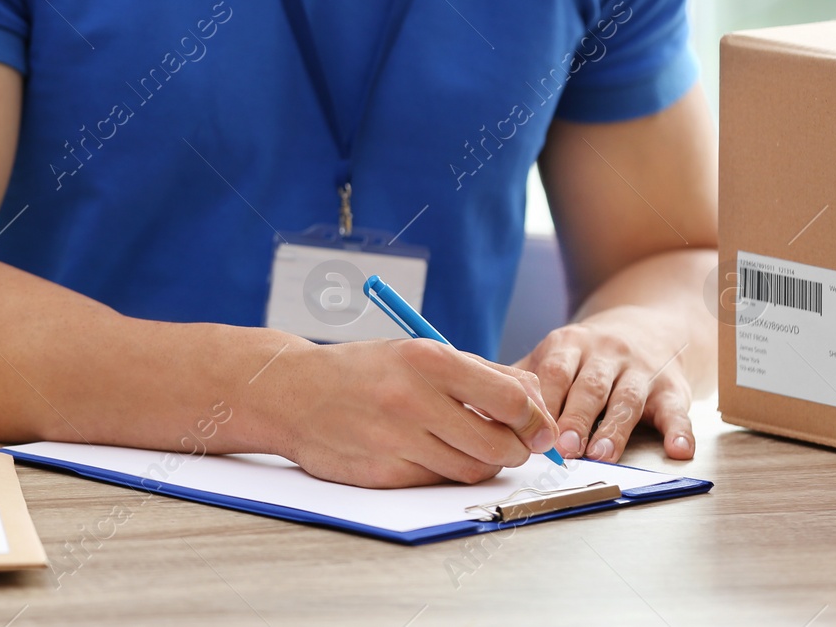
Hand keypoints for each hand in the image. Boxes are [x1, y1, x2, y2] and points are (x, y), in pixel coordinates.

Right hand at [261, 337, 559, 487]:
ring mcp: (396, 441)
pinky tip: (433, 453)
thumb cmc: (364, 370)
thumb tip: (536, 401)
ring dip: (483, 462)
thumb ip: (481, 373)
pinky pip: (437, 482)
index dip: (537, 419)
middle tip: (514, 443)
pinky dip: (446, 472)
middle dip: (517, 449)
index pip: (511, 399)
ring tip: (470, 445)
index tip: (541, 427)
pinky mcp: (383, 474)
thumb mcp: (419, 352)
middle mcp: (413, 400)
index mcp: (428, 361)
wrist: (294, 393)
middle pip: (499, 444)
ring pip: (473, 469)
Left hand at [516, 305, 694, 463]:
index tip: (527, 427)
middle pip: (589, 387)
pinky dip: (680, 432)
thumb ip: (520, 379)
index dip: (543, 400)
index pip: (554, 371)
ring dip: (615, 429)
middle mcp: (606, 355)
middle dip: (575, 417)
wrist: (647, 326)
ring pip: (628, 400)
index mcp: (569, 344)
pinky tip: (678, 451)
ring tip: (602, 454)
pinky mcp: (672, 389)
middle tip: (564, 448)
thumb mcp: (553, 354)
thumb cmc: (586, 355)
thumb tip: (470, 402)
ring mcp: (640, 371)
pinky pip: (676, 411)